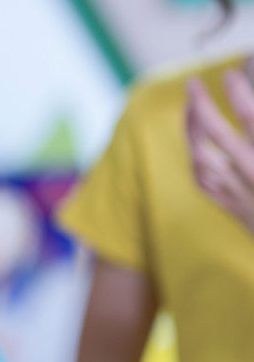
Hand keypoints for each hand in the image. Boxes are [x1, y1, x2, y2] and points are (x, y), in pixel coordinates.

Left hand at [186, 70, 253, 231]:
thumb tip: (251, 114)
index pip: (252, 118)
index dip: (239, 93)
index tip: (230, 74)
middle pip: (216, 135)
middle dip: (200, 106)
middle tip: (192, 83)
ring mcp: (242, 194)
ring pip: (202, 159)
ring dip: (191, 133)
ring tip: (190, 109)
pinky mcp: (236, 210)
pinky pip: (205, 184)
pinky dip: (196, 162)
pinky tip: (194, 147)